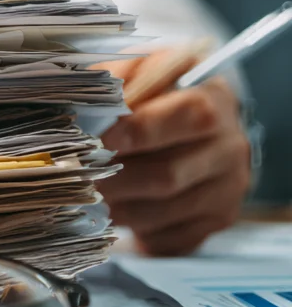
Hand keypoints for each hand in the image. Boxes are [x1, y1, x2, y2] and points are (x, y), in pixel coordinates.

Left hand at [98, 51, 251, 255]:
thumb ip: (116, 79)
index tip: (98, 139)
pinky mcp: (216, 220)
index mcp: (214, 98)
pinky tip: (114, 211)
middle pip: (169, 174)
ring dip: (116, 206)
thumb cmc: (157, 92)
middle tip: (77, 176)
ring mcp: (228, 188)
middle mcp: (230, 146)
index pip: (186, 116)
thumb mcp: (140, 69)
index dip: (138, 130)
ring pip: (162, 211)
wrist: (194, 121)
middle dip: (113, 178)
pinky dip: (134, 229)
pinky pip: (168, 237)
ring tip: (87, 193)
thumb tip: (85, 106)